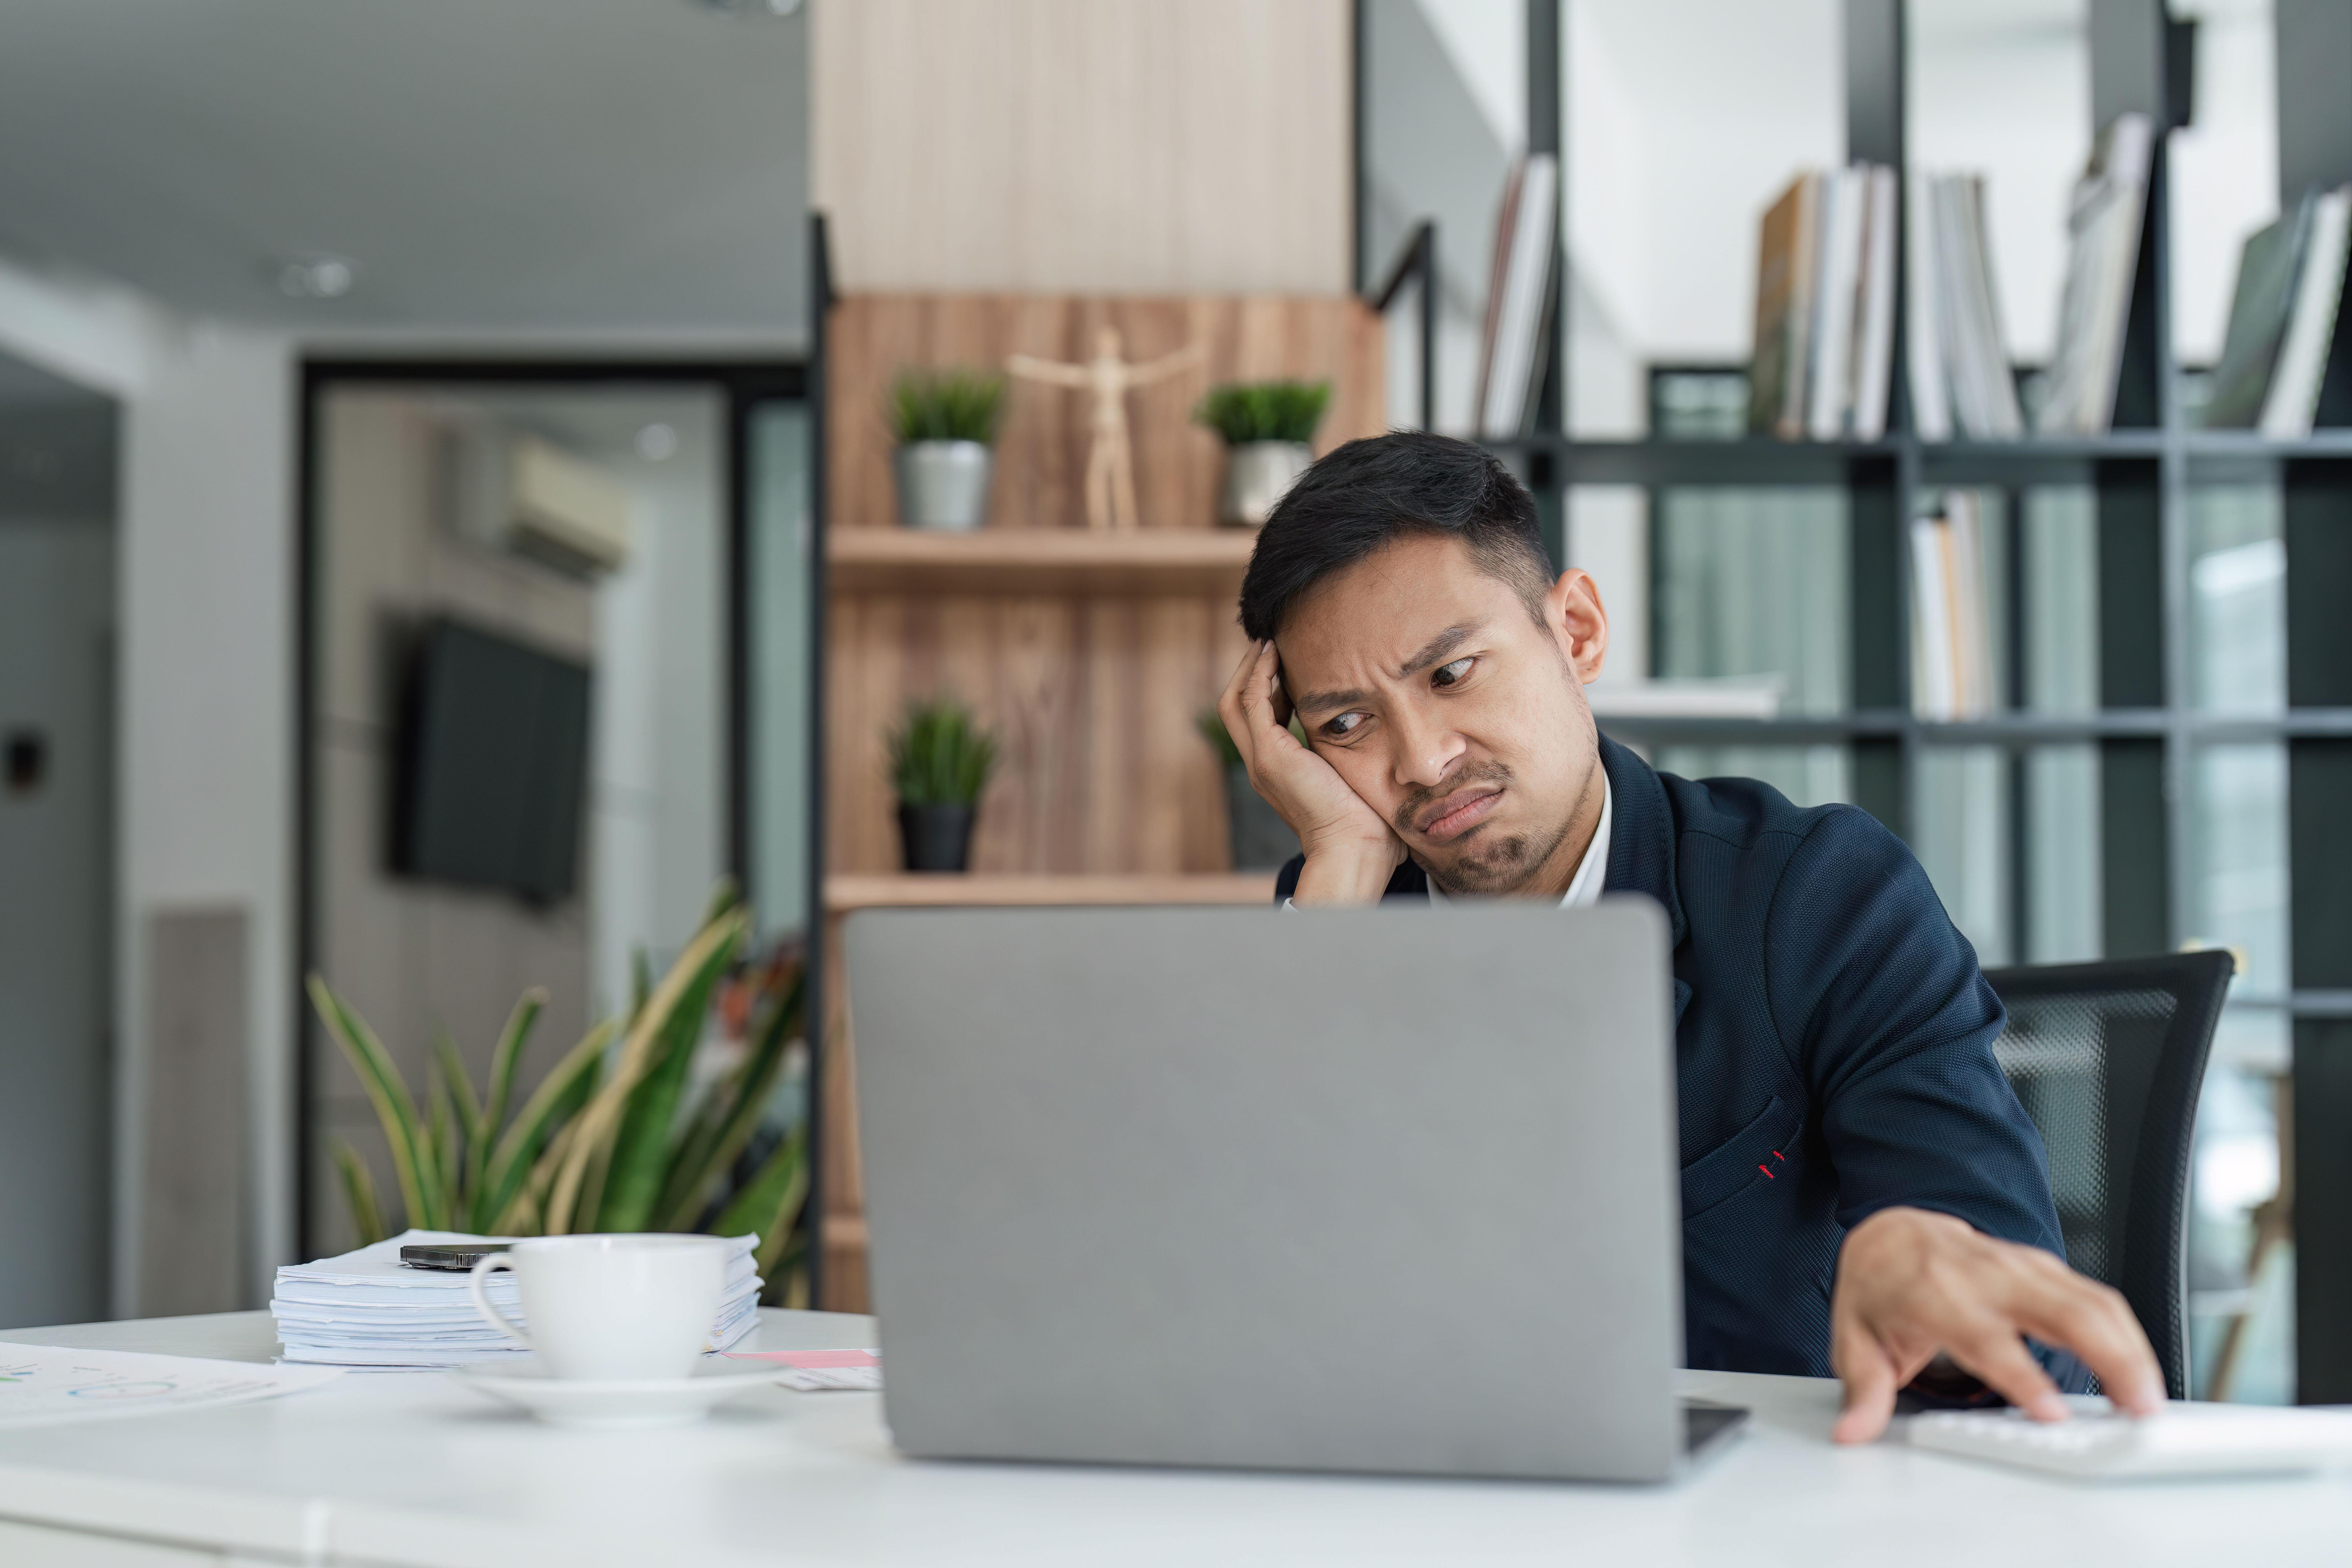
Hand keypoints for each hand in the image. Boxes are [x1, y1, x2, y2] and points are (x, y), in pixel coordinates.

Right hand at [1216, 640, 1402, 902]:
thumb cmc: (1369, 823)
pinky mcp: (1270, 757)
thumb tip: (1380, 730)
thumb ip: (1352, 752)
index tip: (1287, 660)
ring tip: (1270, 641)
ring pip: (1236, 701)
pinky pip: (1252, 703)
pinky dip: (1259, 675)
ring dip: (1250, 668)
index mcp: (1279, 770)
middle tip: (1271, 641)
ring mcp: (1262, 761)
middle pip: (1236, 706)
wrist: (1357, 850)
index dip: (1267, 685)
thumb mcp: (1355, 775)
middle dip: (1251, 671)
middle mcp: (1263, 765)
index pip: (1259, 718)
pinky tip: (1274, 653)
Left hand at [1829, 1206, 2163, 1443]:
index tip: (2052, 1413)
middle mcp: (1985, 1274)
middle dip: (2107, 1357)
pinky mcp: (2045, 1270)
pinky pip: (2097, 1297)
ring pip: (2091, 1299)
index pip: (1985, 1336)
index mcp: (1934, 1290)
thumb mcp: (1856, 1336)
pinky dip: (2126, 1334)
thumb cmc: (1879, 1286)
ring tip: (2149, 1400)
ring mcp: (2021, 1266)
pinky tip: (2140, 1370)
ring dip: (2129, 1348)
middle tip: (2135, 1410)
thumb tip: (1851, 1430)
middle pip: (2060, 1310)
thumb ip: (1863, 1389)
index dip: (2022, 1375)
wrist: (1890, 1232)